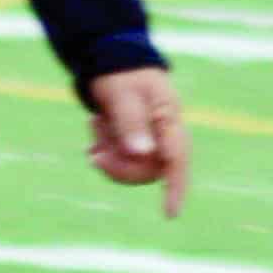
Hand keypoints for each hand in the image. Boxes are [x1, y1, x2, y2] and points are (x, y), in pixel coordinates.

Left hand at [85, 66, 188, 218]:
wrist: (110, 59)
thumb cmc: (120, 74)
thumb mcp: (122, 95)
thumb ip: (132, 123)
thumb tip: (142, 154)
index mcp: (169, 119)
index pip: (177, 159)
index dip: (176, 188)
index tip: (170, 214)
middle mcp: (164, 133)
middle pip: (149, 170)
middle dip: (120, 166)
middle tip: (94, 152)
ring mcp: (150, 139)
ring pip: (132, 166)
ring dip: (110, 153)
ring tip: (95, 124)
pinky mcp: (134, 142)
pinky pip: (120, 160)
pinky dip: (104, 150)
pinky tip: (95, 131)